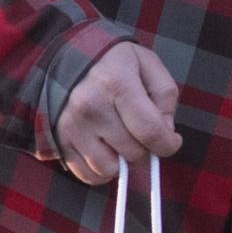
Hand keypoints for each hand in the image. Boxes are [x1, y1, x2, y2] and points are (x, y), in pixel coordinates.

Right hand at [55, 40, 181, 182]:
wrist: (69, 57)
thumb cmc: (115, 63)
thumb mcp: (148, 64)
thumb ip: (165, 95)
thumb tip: (165, 132)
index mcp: (116, 83)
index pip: (151, 132)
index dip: (168, 144)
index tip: (170, 140)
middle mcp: (90, 105)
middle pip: (134, 153)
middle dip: (144, 147)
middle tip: (138, 131)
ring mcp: (72, 125)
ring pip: (110, 169)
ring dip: (121, 161)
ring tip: (120, 139)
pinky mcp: (60, 140)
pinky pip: (88, 175)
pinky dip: (101, 170)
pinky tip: (104, 149)